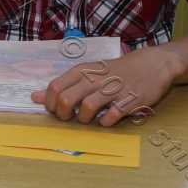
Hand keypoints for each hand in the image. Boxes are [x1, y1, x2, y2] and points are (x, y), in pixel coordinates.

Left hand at [31, 45, 182, 126]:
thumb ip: (63, 85)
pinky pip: (111, 116)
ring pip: (86, 108)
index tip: (54, 110)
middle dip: (62, 114)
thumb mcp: (87, 73)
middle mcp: (95, 79)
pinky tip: (105, 120)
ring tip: (86, 119)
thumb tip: (36, 97)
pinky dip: (105, 122)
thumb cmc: (114, 71)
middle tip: (68, 117)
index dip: (49, 102)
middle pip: (66, 99)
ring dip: (83, 119)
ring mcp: (113, 89)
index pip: (54, 86)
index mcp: (82, 70)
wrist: (152, 65)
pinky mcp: (130, 101)